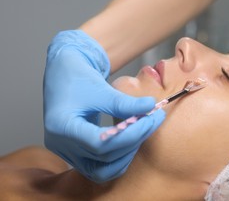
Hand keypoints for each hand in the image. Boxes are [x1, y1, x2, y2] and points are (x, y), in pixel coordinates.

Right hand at [43, 30, 164, 181]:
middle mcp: (60, 144)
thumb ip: (124, 102)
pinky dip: (118, 157)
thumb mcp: (101, 87)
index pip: (100, 143)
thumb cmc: (77, 76)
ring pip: (102, 170)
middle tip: (153, 121)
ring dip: (127, 154)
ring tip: (143, 130)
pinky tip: (132, 140)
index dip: (130, 135)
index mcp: (61, 125)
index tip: (150, 119)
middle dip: (133, 141)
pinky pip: (99, 167)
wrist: (63, 73)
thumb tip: (150, 106)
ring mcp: (66, 152)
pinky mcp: (74, 154)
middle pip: (103, 157)